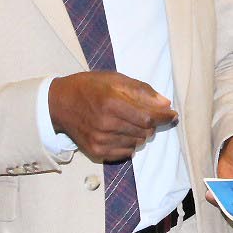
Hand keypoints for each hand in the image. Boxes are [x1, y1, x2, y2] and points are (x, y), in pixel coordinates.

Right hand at [48, 71, 176, 162]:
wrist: (59, 103)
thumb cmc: (89, 87)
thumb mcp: (115, 79)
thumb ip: (142, 91)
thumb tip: (165, 104)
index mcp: (111, 103)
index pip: (148, 118)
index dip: (164, 117)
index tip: (172, 115)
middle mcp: (106, 124)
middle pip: (144, 132)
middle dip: (151, 124)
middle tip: (146, 115)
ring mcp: (100, 140)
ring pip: (137, 143)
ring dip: (140, 134)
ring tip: (130, 122)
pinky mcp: (96, 151)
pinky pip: (125, 153)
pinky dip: (130, 144)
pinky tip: (122, 133)